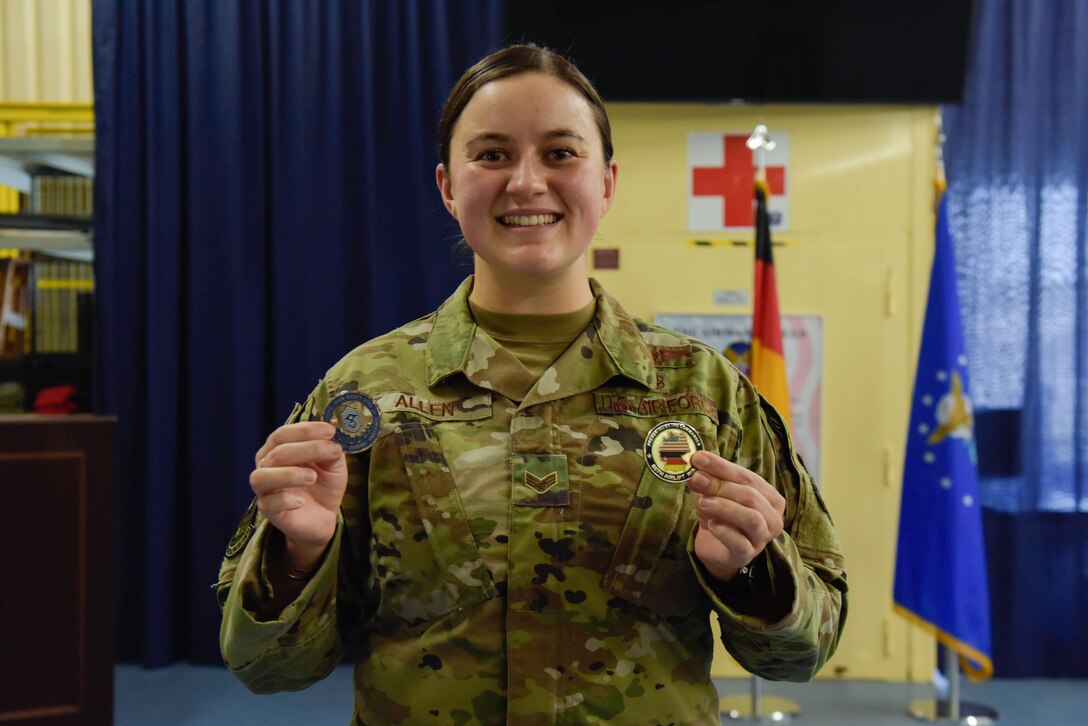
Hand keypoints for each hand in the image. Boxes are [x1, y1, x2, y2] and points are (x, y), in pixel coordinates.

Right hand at [250, 421, 346, 568]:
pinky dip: (284, 500)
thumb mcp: (333, 462)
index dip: (305, 430)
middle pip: (276, 452)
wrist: (323, 516)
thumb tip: (333, 425)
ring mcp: (265, 489)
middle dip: (306, 448)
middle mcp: (266, 466)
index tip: (330, 430)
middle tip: (331, 451)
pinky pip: (268, 504)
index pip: (283, 434)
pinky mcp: (269, 511)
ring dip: (289, 474)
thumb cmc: (323, 484)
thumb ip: (331, 446)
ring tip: (312, 477)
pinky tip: (301, 502)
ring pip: (262, 476)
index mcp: (278, 449)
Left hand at [686, 451, 784, 581]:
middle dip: (721, 485)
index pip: (748, 477)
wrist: (715, 547)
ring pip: (751, 518)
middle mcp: (773, 518)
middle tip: (697, 479)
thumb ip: (707, 479)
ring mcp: (762, 539)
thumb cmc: (720, 515)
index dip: (722, 466)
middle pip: (750, 496)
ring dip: (724, 506)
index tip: (698, 458)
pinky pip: (740, 543)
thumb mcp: (713, 493)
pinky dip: (724, 531)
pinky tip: (710, 524)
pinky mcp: (747, 556)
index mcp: (770, 497)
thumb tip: (696, 468)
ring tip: (703, 502)